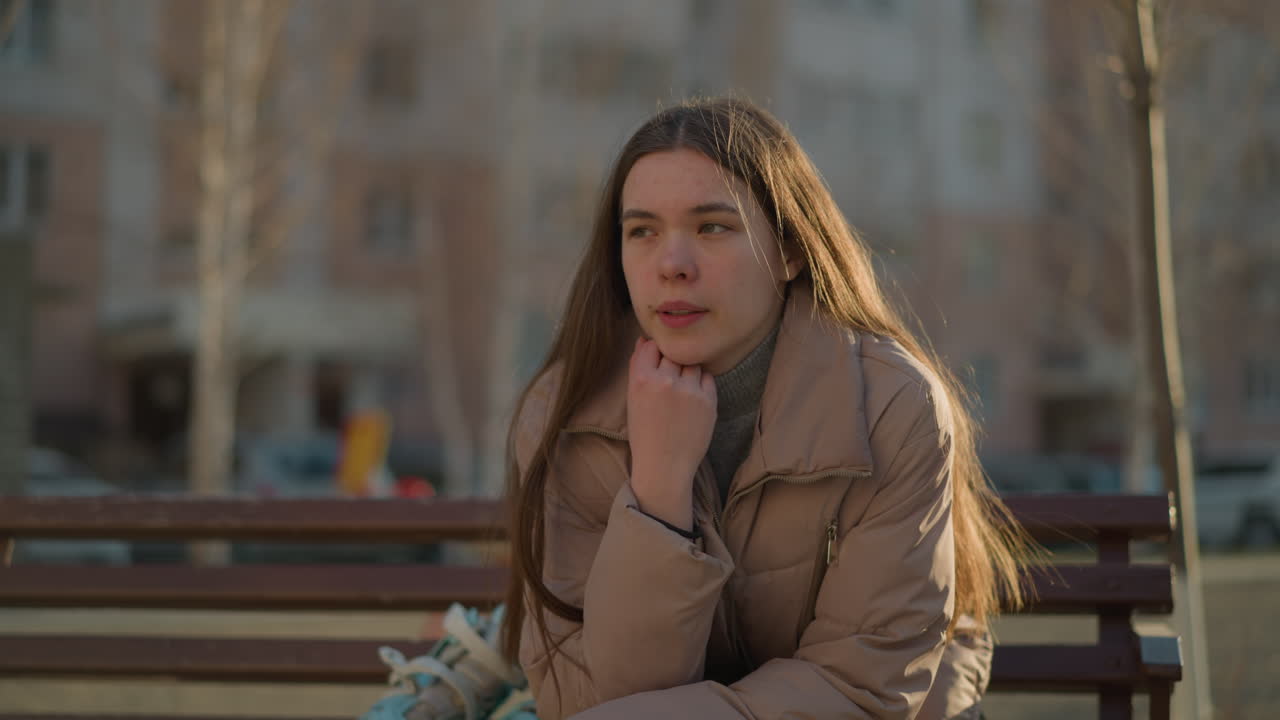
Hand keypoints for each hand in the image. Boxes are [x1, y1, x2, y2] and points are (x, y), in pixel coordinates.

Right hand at [626, 337, 716, 531]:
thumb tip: (645, 339)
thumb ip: (638, 367)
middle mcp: (665, 381)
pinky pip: (707, 378)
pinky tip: (692, 401)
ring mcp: (689, 390)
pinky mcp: (709, 400)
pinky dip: (701, 384)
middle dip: (671, 364)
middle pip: (673, 353)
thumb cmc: (645, 434)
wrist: (665, 466)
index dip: (653, 353)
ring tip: (681, 394)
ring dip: (687, 372)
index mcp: (641, 379)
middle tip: (669, 383)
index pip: (650, 346)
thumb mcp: (633, 399)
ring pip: (691, 364)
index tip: (655, 366)